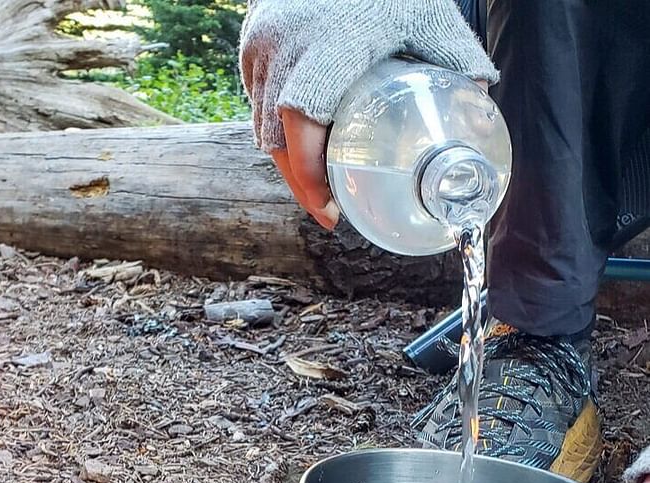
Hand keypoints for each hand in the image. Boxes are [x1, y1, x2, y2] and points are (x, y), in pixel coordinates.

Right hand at [240, 0, 498, 231]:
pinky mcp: (251, 49)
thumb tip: (483, 103)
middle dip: (300, 182)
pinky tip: (304, 149)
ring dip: (288, 162)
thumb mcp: (428, 15)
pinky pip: (258, 105)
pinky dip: (278, 132)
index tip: (328, 205)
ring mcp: (260, 49)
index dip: (308, 171)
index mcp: (325, 45)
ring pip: (263, 126)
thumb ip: (457, 57)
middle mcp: (283, 49)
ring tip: (320, 188)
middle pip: (276, 137)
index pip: (300, 121)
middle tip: (329, 212)